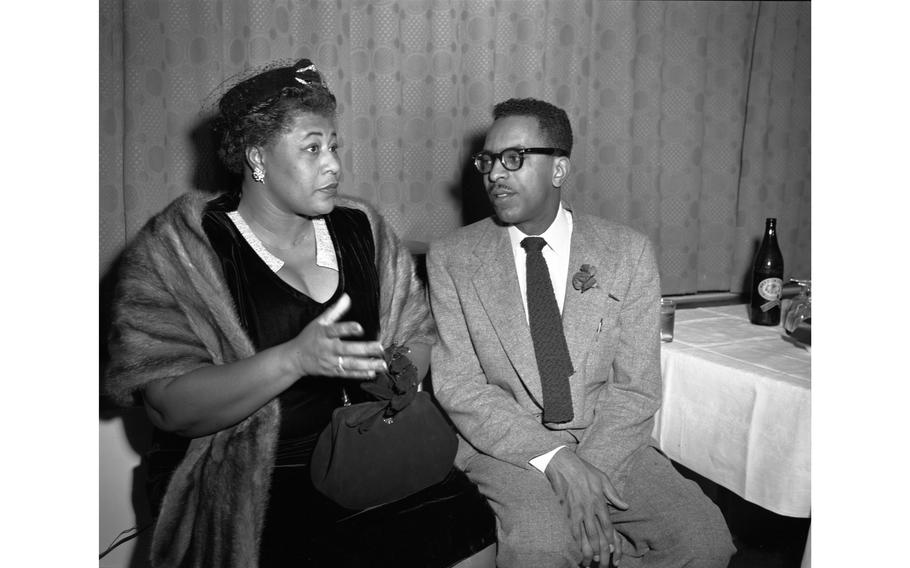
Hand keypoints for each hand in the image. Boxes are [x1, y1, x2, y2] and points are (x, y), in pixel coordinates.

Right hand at [284, 293, 386, 379]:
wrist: (295, 358)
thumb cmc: (309, 337)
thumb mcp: (319, 321)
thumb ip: (335, 311)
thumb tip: (347, 297)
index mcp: (324, 334)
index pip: (336, 330)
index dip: (347, 329)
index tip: (359, 327)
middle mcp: (327, 348)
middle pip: (347, 349)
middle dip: (364, 349)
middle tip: (380, 348)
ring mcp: (330, 362)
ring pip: (350, 363)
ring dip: (367, 364)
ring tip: (381, 364)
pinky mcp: (332, 372)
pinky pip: (348, 374)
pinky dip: (360, 374)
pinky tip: (372, 373)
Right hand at [545, 448, 627, 566]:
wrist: (562, 462)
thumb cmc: (583, 469)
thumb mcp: (603, 478)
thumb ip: (613, 494)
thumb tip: (625, 506)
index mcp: (599, 501)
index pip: (607, 526)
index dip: (610, 541)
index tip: (612, 552)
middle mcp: (589, 508)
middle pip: (597, 536)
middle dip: (601, 552)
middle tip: (603, 564)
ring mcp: (576, 510)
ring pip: (583, 536)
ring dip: (587, 551)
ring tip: (590, 562)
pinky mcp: (564, 511)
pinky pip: (570, 530)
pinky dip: (573, 542)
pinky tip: (575, 551)